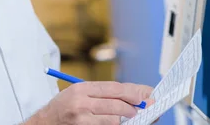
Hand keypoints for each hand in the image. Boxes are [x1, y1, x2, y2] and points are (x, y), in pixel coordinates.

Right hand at [25, 81, 152, 124]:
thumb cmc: (63, 109)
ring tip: (132, 119)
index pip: (114, 88)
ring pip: (113, 120)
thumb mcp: (79, 94)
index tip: (146, 95)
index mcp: (81, 89)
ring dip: (126, 121)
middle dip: (134, 108)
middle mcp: (80, 102)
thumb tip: (133, 95)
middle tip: (144, 109)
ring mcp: (81, 119)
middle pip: (116, 104)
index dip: (133, 92)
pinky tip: (119, 124)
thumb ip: (102, 93)